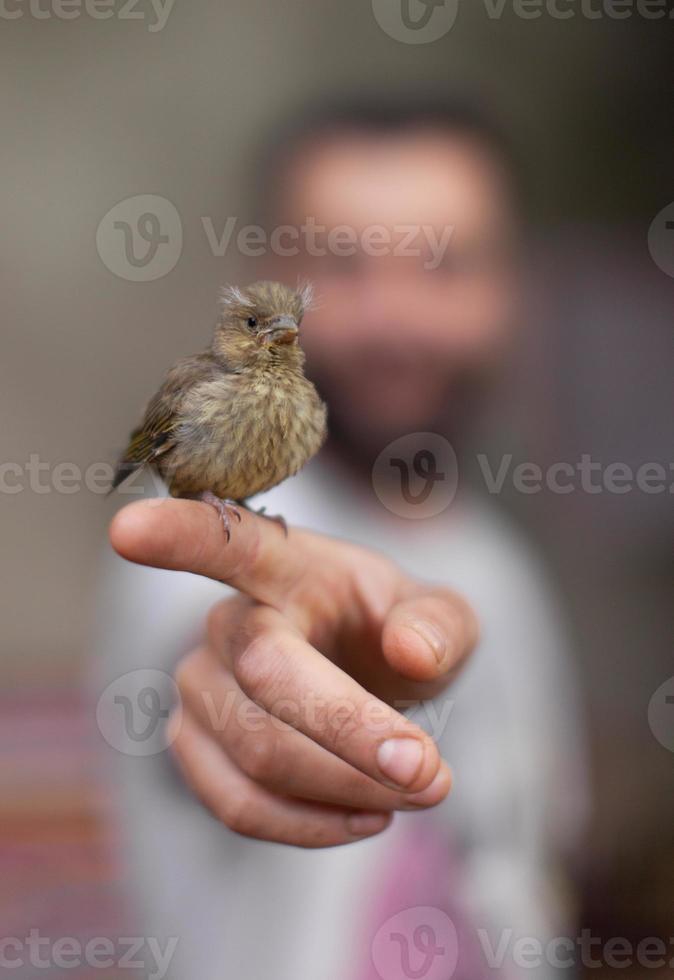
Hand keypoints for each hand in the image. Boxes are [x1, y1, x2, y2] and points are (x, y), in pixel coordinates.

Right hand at [110, 499, 477, 847]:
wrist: (372, 681)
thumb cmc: (396, 635)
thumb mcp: (441, 617)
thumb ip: (439, 624)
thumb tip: (409, 653)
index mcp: (284, 566)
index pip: (225, 541)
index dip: (177, 535)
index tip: (127, 531)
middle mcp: (228, 621)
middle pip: (266, 679)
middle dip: (354, 735)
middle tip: (432, 775)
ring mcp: (199, 687)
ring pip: (256, 754)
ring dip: (348, 789)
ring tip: (418, 792)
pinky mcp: (195, 748)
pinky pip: (238, 806)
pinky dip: (313, 825)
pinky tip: (366, 815)